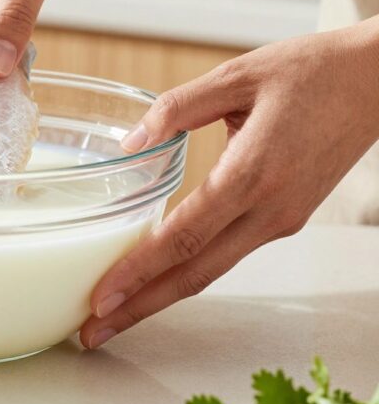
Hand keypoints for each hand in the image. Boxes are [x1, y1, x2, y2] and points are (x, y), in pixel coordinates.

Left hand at [80, 18, 378, 349]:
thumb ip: (176, 108)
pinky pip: (228, 253)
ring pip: (211, 270)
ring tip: (114, 312)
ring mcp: (282, 220)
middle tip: (92, 332)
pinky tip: (155, 275)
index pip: (184, 236)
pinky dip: (187, 271)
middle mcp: (270, 210)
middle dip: (140, 307)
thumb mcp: (235, 75)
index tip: (101, 297)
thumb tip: (129, 144)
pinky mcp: (286, 219)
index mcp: (253, 173)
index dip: (139, 271)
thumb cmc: (311, 71)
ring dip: (160, 295)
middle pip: (195, 274)